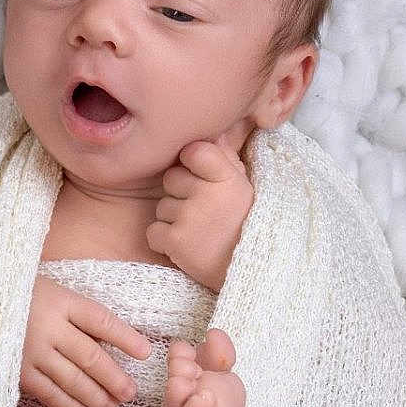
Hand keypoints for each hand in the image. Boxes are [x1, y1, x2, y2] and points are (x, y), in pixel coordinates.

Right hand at [18, 276, 153, 406]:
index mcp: (62, 302)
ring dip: (95, 397)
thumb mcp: (55, 294)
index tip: (146, 353)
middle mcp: (48, 327)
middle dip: (114, 378)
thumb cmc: (26, 298)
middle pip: (90, 356)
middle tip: (130, 394)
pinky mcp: (15, 371)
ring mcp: (30, 350)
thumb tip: (118, 342)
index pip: (101, 320)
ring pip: (71, 379)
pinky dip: (66, 406)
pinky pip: (47, 392)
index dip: (125, 338)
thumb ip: (80, 316)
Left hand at [145, 126, 254, 292]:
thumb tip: (212, 134)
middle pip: (171, 179)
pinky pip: (153, 231)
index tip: (201, 176)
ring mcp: (190, 217)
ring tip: (198, 232)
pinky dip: (164, 242)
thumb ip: (226, 160)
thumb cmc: (246, 226)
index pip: (194, 151)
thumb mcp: (245, 188)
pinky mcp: (176, 242)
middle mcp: (208, 194)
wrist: (252, 272)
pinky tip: (186, 246)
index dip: (191, 162)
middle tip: (202, 212)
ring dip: (174, 219)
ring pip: (162, 207)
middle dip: (181, 194)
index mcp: (227, 178)